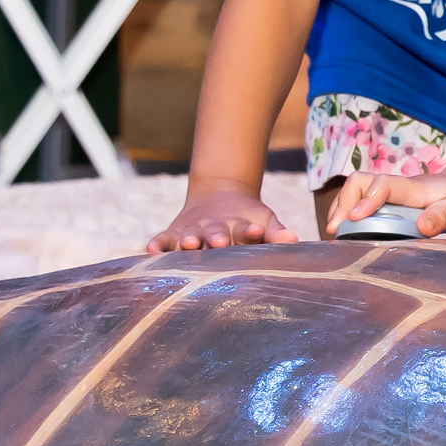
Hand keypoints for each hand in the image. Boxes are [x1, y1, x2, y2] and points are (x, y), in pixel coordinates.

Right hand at [145, 183, 291, 251]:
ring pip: (188, 236)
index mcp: (238, 226)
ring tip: (188, 244)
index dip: (251, 231)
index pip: (246, 228)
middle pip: (214, 233)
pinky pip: (163, 239)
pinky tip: (151, 250)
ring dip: (188, 241)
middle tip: (219, 241)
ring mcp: (191, 231)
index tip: (256, 231)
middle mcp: (213, 229)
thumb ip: (275, 232)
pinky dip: (157, 244)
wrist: (219, 195)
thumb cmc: (247, 219)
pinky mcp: (173, 234)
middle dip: (217, 237)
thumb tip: (293, 239)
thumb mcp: (263, 220)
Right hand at [332, 170, 445, 236]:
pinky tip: (344, 234)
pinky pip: (359, 203)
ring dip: (340, 210)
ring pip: (354, 192)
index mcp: (413, 187)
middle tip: (334, 231)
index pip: (383, 184)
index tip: (355, 219)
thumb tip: (422, 227)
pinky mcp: (385, 204)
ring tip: (333, 234)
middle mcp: (395, 187)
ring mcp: (388, 195)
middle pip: (358, 183)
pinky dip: (346, 216)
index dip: (366, 199)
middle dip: (342, 204)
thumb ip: (444, 216)